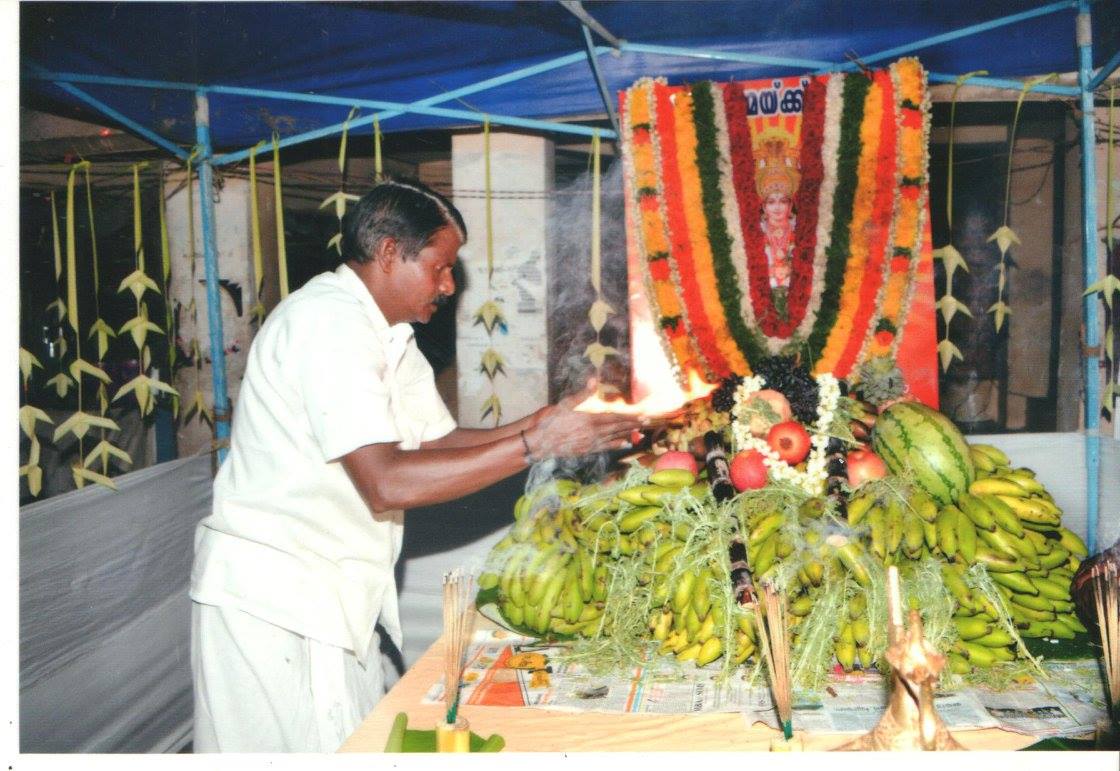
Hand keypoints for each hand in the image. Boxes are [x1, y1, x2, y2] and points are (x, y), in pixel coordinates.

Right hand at [527, 378, 643, 458]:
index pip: (616, 417)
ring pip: (614, 438)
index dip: (631, 416)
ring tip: (641, 431)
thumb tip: (594, 378)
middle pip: (619, 428)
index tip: (644, 415)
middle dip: (635, 424)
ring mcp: (590, 443)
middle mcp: (594, 432)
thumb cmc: (549, 420)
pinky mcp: (586, 450)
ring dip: (628, 434)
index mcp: (590, 419)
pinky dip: (616, 445)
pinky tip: (624, 444)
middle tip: (649, 423)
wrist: (538, 441)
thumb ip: (582, 393)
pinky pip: (605, 447)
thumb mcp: (565, 403)